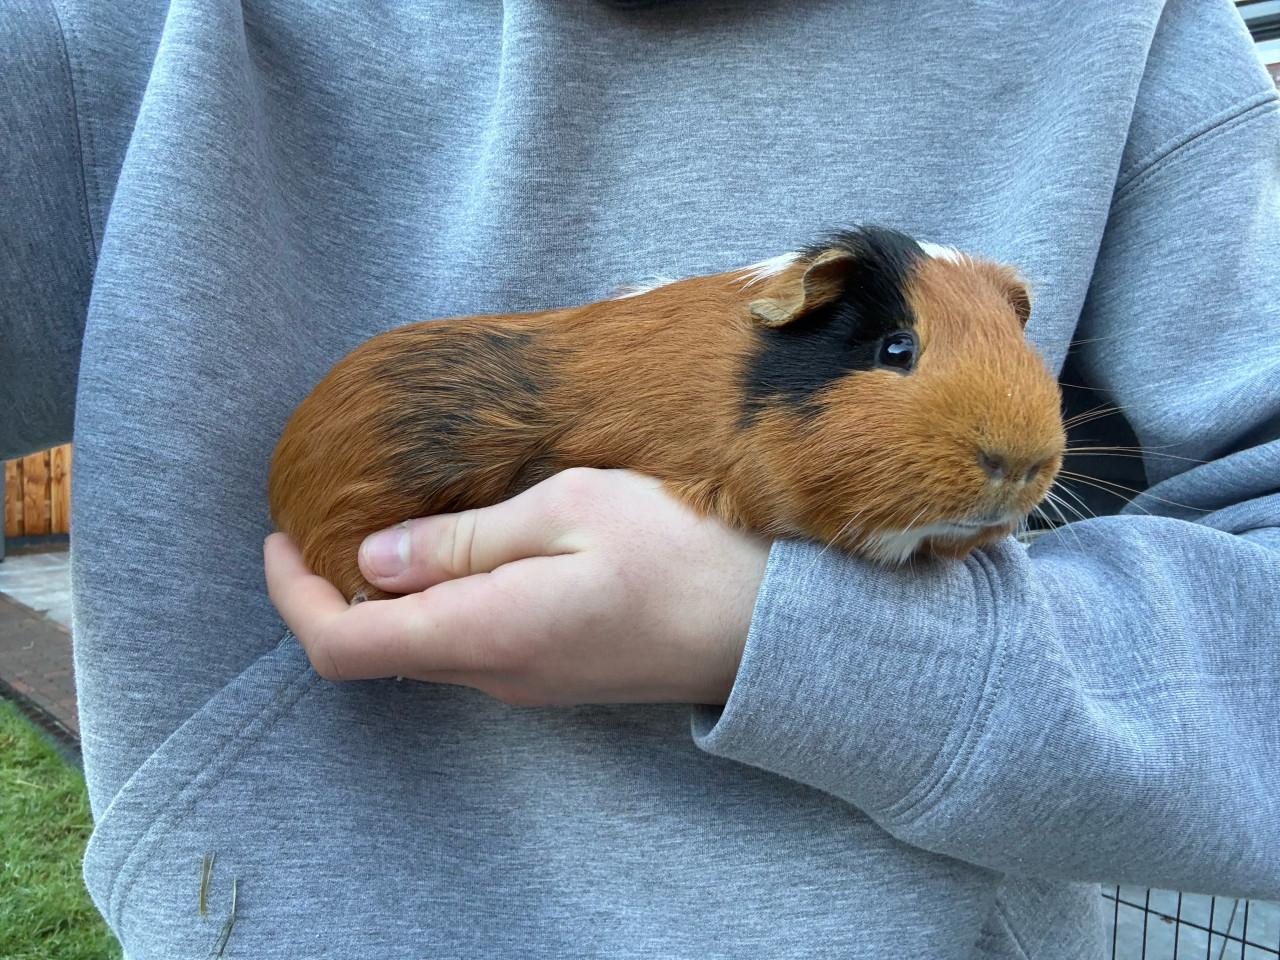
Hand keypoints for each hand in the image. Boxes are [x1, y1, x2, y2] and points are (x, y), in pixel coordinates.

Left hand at [263, 468, 770, 705]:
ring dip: (385, 594)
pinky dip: (434, 601)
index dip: (292, 596)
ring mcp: (524, 682)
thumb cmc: (682, 551)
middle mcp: (494, 674)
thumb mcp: (571, 511)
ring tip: (391, 517)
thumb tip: (374, 558)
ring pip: (420, 645)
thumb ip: (464, 540)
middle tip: (331, 510)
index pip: (344, 644)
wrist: (769, 624)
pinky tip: (459, 547)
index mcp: (485, 633)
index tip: (280, 535)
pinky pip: (465, 643)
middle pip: (375, 649)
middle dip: (332, 588)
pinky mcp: (551, 673)